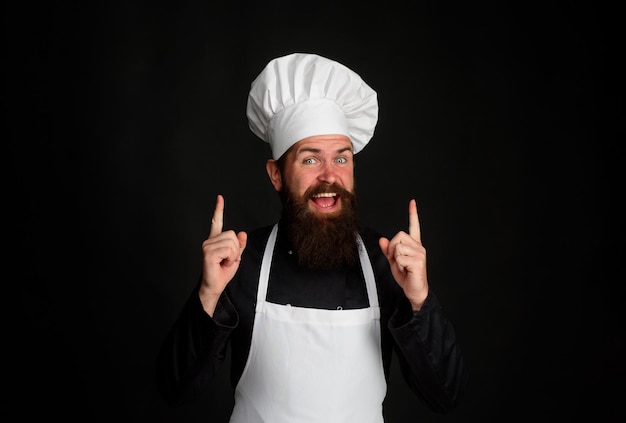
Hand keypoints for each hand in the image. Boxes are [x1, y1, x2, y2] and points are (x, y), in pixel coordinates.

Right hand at [199, 194, 246, 315]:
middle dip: (236, 249)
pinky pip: (228, 250)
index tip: (220, 198)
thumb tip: (242, 234)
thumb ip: (239, 245)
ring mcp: (207, 245)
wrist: (214, 285)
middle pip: (232, 235)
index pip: (217, 222)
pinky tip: (222, 263)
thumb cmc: (222, 272)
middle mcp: (210, 241)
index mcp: (215, 240)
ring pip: (232, 243)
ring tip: (224, 262)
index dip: (218, 210)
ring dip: (233, 255)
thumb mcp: (235, 257)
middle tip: (228, 259)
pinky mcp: (208, 252)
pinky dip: (230, 258)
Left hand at [378, 199, 427, 310]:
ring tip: (403, 266)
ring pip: (398, 247)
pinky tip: (406, 270)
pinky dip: (398, 265)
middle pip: (399, 235)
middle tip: (397, 260)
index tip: (412, 202)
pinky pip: (399, 257)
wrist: (414, 290)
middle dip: (392, 248)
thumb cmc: (407, 276)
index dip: (413, 214)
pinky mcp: (418, 261)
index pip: (414, 226)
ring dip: (395, 258)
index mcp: (414, 245)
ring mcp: (419, 253)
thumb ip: (388, 250)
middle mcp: (418, 247)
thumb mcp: (393, 261)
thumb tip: (382, 240)